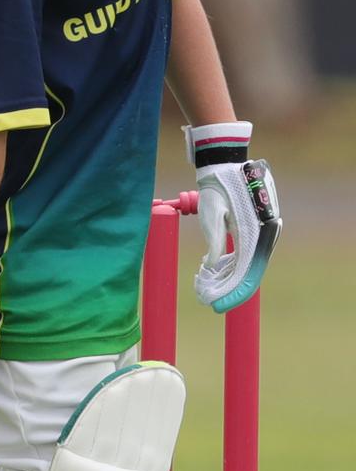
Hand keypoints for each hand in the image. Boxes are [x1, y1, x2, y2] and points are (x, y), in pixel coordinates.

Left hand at [184, 122, 281, 312]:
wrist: (224, 165)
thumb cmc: (216, 189)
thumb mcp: (211, 215)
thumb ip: (215, 241)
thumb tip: (212, 266)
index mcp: (257, 232)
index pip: (247, 272)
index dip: (232, 291)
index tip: (215, 304)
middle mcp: (265, 234)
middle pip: (249, 270)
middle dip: (228, 286)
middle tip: (207, 297)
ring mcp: (263, 231)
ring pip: (247, 263)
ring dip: (228, 275)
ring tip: (205, 284)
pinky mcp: (256, 228)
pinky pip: (245, 251)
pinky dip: (230, 262)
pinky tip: (211, 268)